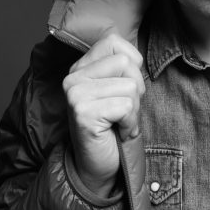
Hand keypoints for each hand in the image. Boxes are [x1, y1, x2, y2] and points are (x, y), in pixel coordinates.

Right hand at [62, 33, 144, 194]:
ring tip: (120, 123)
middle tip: (123, 111)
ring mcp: (75, 94)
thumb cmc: (113, 128)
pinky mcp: (83, 112)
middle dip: (136, 90)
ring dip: (134, 110)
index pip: (114, 42)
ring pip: (130, 86)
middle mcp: (73, 77)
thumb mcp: (117, 91)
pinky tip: (119, 132)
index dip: (132, 64)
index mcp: (81, 68)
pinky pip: (126, 106)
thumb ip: (122, 69)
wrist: (98, 168)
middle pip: (126, 63)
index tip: (125, 89)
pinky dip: (131, 123)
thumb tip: (136, 54)